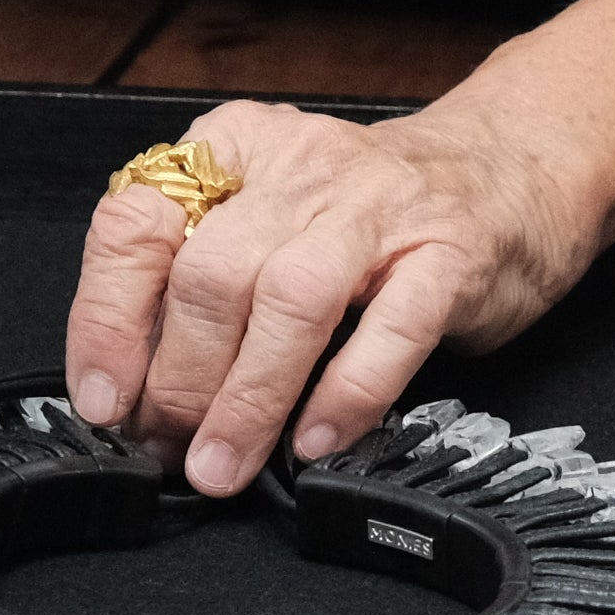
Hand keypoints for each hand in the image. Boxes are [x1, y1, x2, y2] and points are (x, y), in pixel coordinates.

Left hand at [65, 97, 602, 497]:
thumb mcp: (271, 214)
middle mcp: (302, 168)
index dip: (107, 319)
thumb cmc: (372, 211)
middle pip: (212, 275)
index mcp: (237, 150)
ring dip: (248, 399)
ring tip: (222, 464)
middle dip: (178, 380)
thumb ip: (202, 278)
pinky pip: (391, 329)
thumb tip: (129, 388)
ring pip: (291, 301)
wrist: (510, 167)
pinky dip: (346, 393)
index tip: (103, 398)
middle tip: (166, 448)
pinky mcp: (450, 255)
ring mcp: (381, 208)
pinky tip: (316, 440)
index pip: (138, 225)